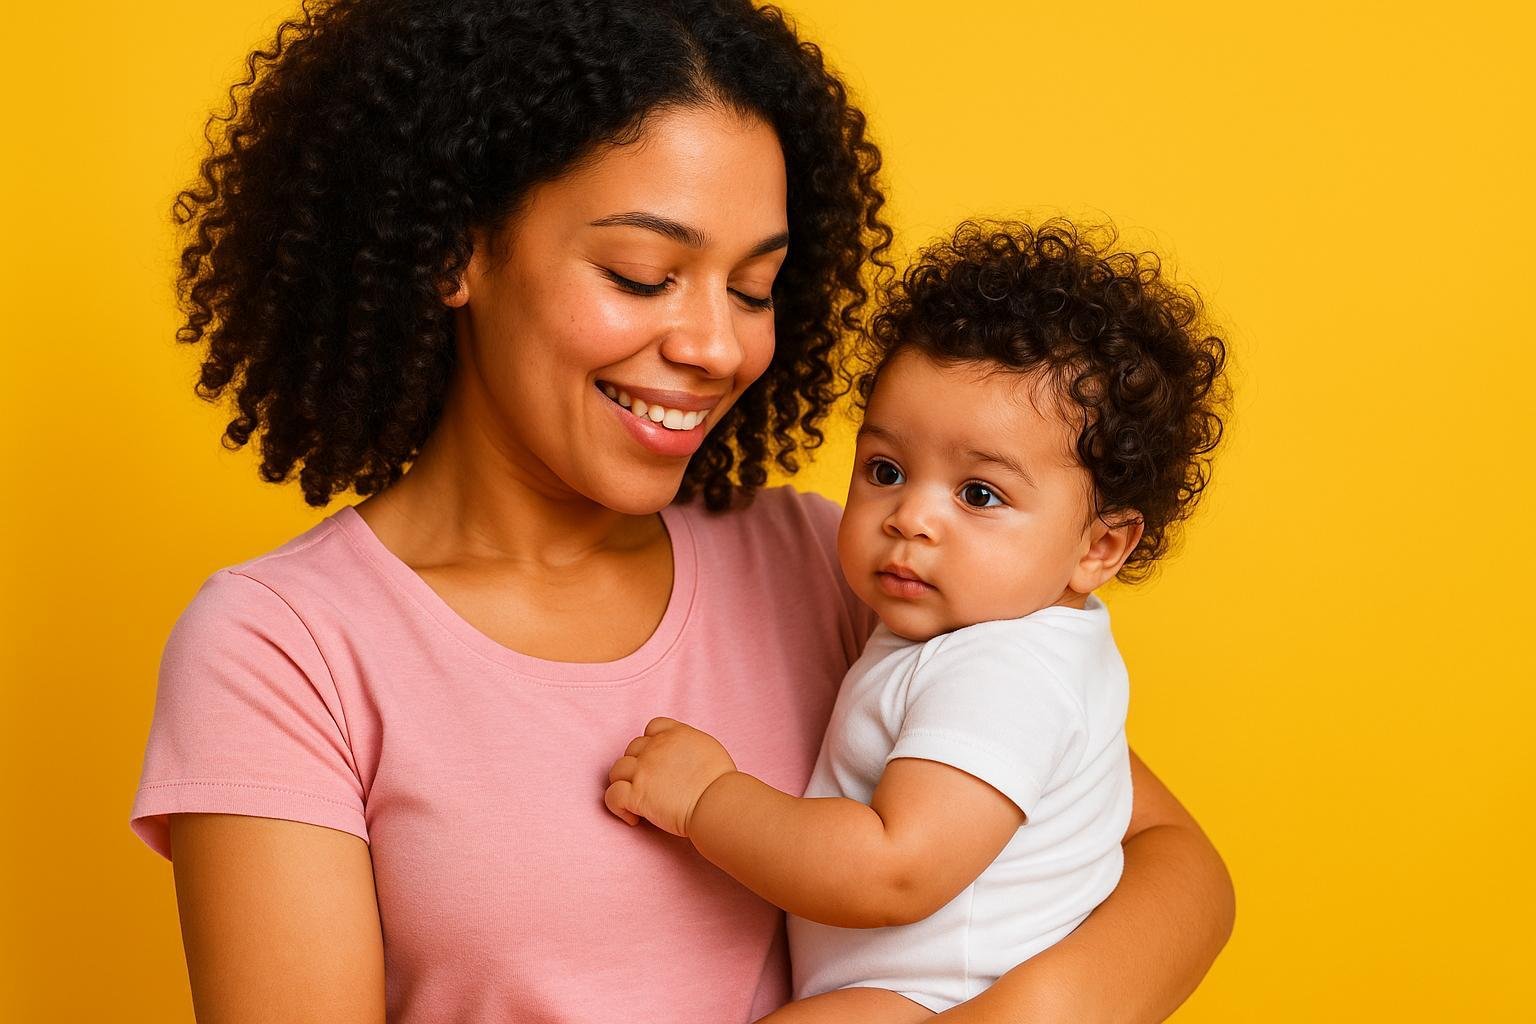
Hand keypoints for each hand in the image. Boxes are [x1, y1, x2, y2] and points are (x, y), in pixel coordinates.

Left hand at [604, 717, 736, 837]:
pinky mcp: (636, 794)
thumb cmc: (721, 782)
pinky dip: (617, 807)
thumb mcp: (708, 748)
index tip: (659, 759)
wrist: (717, 801)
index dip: (652, 743)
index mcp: (675, 734)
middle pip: (633, 749)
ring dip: (623, 783)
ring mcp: (643, 770)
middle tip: (651, 784)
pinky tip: (633, 817)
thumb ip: (689, 746)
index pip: (652, 728)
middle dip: (638, 765)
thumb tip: (683, 758)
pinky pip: (612, 796)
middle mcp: (655, 747)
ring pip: (617, 770)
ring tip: (636, 799)